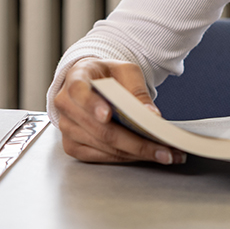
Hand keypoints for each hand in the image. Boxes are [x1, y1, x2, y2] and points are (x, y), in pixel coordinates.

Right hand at [53, 58, 185, 165]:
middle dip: (135, 142)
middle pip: (100, 129)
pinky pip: (99, 157)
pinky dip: (124, 157)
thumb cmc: (108, 76)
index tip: (108, 115)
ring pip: (103, 146)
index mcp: (76, 78)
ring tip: (163, 154)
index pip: (79, 91)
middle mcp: (66, 104)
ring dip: (135, 153)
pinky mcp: (72, 145)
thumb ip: (137, 90)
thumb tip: (151, 115)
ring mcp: (66, 128)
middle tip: (163, 149)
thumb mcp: (126, 71)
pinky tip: (144, 156)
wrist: (92, 83)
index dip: (93, 105)